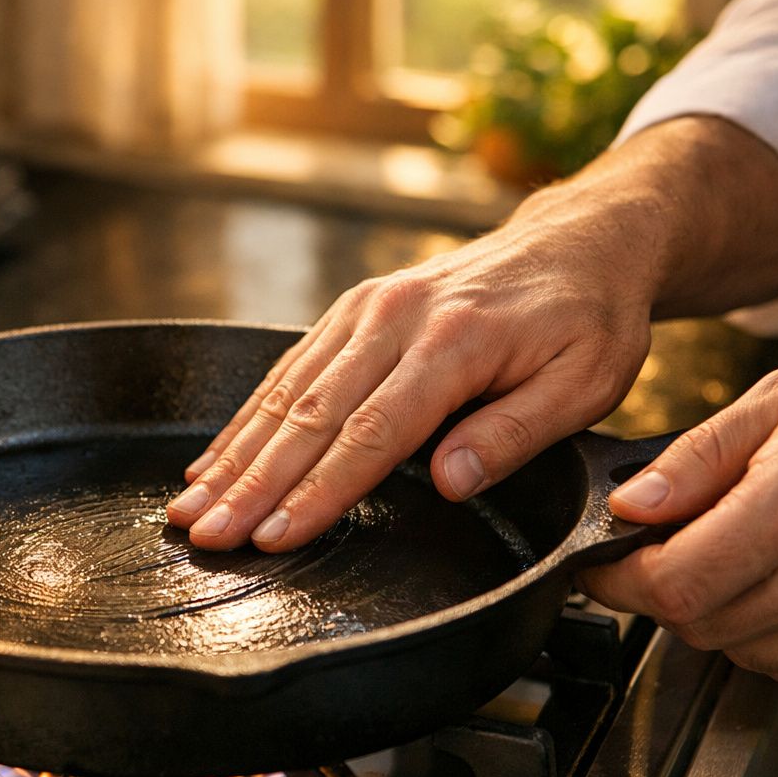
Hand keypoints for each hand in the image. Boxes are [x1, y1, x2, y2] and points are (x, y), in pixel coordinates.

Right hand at [164, 184, 656, 550]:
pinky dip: (245, 420)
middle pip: (310, 415)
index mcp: (454, 341)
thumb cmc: (587, 318)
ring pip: (285, 392)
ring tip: (190, 507)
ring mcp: (365, 309)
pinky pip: (288, 370)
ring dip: (232, 456)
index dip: (318, 491)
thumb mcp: (586, 382)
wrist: (577, 240)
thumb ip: (514, 432)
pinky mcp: (351, 309)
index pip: (372, 433)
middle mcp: (395, 318)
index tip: (274, 536)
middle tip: (206, 534)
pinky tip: (213, 460)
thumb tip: (449, 479)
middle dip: (251, 483)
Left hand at [580, 354, 777, 687]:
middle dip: (663, 591)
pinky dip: (770, 631)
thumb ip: (696, 458)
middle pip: (697, 625)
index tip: (602, 564)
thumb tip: (630, 504)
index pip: (670, 585)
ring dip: (718, 613)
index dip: (618, 580)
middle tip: (670, 546)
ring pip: (740, 651)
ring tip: (744, 552)